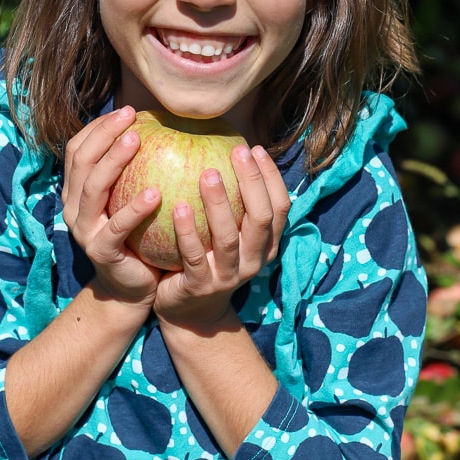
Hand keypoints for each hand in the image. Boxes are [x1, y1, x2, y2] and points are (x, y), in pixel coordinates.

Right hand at [62, 107, 161, 305]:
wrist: (130, 289)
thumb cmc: (138, 236)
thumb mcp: (130, 200)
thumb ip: (136, 170)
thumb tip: (164, 128)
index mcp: (77, 191)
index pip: (78, 148)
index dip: (98, 127)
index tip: (127, 111)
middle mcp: (74, 207)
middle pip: (82, 160)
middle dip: (104, 133)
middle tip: (131, 116)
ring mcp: (84, 230)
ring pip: (93, 187)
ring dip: (114, 160)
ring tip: (137, 140)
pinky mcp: (100, 251)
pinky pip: (117, 226)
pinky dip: (134, 208)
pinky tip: (155, 193)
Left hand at [153, 144, 289, 328]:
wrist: (189, 312)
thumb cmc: (207, 257)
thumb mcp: (227, 232)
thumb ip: (232, 201)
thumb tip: (226, 147)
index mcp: (265, 244)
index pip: (280, 207)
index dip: (271, 177)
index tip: (255, 148)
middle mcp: (253, 261)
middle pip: (262, 218)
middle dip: (252, 182)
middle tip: (237, 151)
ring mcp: (228, 276)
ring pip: (229, 238)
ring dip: (219, 203)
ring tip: (208, 174)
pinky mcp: (200, 287)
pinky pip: (193, 256)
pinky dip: (187, 231)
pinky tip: (178, 206)